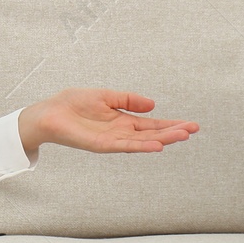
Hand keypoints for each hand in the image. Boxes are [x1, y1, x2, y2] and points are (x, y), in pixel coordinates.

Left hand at [17, 88, 198, 158]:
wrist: (49, 113)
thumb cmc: (72, 104)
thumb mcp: (106, 96)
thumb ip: (128, 100)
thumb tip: (153, 104)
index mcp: (122, 121)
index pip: (152, 124)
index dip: (170, 124)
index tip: (190, 125)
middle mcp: (121, 133)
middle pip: (152, 134)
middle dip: (173, 132)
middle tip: (194, 130)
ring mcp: (112, 140)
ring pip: (143, 141)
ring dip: (163, 139)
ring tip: (182, 136)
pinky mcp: (102, 145)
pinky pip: (125, 146)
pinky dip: (142, 146)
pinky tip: (157, 146)